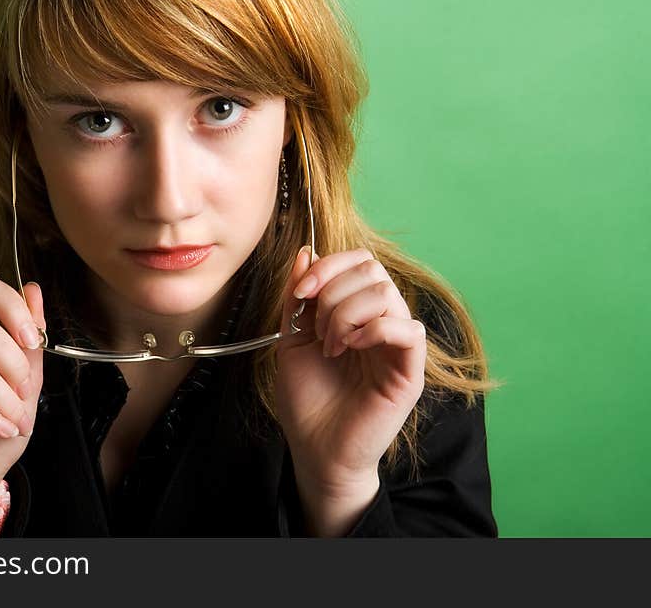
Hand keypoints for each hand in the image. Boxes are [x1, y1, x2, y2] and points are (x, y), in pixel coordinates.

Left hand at [275, 247, 426, 531]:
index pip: (359, 262)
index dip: (329, 265)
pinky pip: (408, 329)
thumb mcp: (291, 339)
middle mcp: (381, 322)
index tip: (301, 291)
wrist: (316, 449)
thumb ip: (298, 297)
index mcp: (356, 312)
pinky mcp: (410, 371)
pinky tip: (350, 348)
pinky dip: (373, 328)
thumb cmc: (307, 400)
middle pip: (373, 269)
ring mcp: (398, 346)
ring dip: (346, 312)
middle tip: (316, 326)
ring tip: (331, 345)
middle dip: (334, 289)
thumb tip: (304, 252)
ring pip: (386, 293)